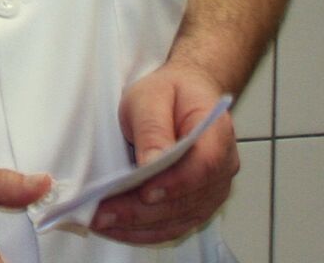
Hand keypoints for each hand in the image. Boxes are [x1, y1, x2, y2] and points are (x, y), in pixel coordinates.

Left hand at [92, 61, 238, 244]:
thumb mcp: (151, 97)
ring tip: (101, 221)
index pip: (204, 165)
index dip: (175, 183)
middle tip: (103, 212)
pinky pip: (173, 225)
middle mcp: (222, 167)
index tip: (144, 192)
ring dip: (138, 225)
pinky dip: (144, 230)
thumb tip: (150, 164)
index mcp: (217, 133)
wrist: (185, 94)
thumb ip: (153, 129)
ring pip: (179, 219)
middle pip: (187, 200)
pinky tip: (117, 226)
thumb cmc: (170, 93)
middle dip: (142, 210)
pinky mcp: (196, 204)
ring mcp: (211, 190)